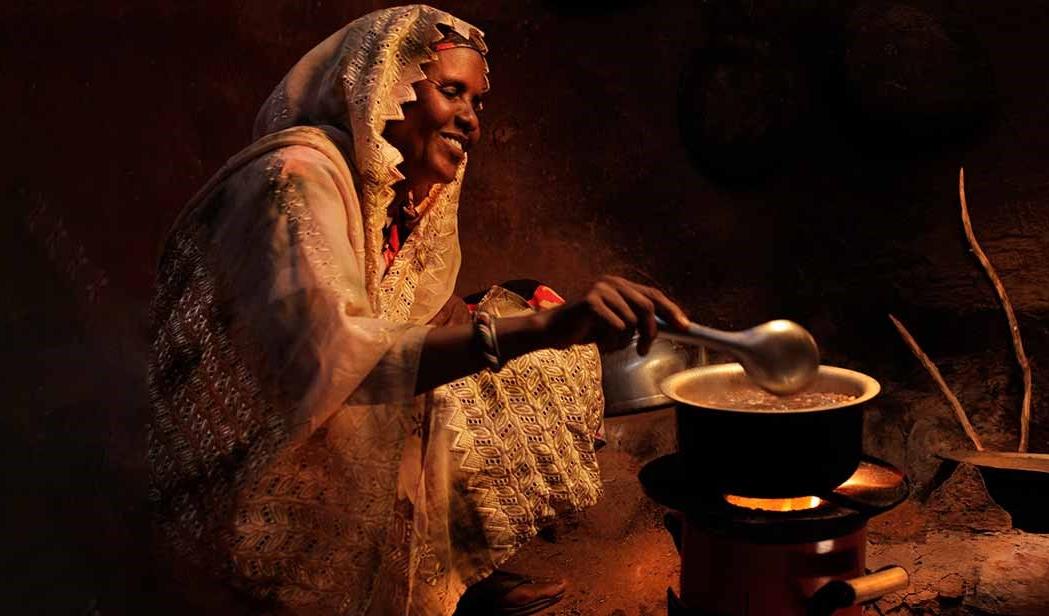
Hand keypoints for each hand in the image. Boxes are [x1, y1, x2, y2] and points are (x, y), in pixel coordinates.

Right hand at [535, 275, 689, 354]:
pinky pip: (617, 326)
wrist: (553, 331)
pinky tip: (597, 341)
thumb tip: (671, 327)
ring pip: (632, 321)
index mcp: (620, 285)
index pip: (653, 295)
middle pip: (647, 307)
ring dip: (623, 341)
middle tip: (643, 350)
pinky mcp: (591, 301)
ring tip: (608, 344)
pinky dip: (610, 340)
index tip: (685, 327)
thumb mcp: (616, 323)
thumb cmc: (586, 329)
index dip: (671, 310)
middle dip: (650, 333)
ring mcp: (601, 289)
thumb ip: (637, 321)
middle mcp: (612, 282)